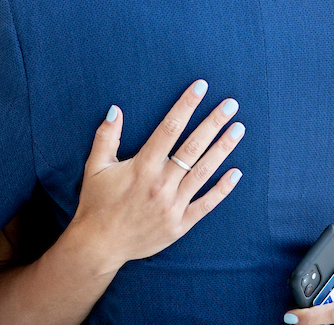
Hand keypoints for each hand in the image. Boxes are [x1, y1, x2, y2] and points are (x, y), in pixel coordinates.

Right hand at [63, 80, 244, 273]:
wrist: (99, 245)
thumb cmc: (96, 203)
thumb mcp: (95, 166)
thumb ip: (107, 137)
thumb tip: (116, 109)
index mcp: (142, 167)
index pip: (169, 128)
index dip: (186, 106)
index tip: (201, 88)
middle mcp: (160, 184)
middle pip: (192, 147)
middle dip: (213, 123)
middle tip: (230, 105)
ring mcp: (173, 205)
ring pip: (203, 172)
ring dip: (223, 149)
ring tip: (238, 129)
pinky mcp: (180, 224)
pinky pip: (206, 204)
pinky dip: (222, 189)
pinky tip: (236, 172)